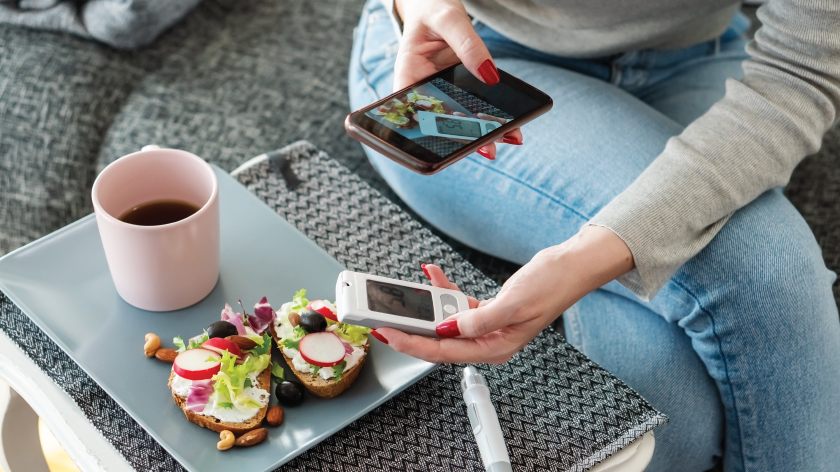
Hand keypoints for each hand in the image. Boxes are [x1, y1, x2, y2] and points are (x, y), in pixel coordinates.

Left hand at [373, 226, 634, 363]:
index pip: (443, 352)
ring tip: (403, 291)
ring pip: (444, 322)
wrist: (570, 267)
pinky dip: (443, 290)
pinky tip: (432, 274)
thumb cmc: (551, 286)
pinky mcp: (487, 312)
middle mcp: (488, 342)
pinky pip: (457, 305)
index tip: (387, 333)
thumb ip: (479, 320)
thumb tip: (448, 329)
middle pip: (438, 341)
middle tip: (381, 318)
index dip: (411, 343)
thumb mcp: (513, 303)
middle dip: (409, 328)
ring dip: (425, 304)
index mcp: (495, 348)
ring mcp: (487, 327)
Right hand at [394, 0, 522, 157]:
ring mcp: (442, 93)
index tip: (454, 140)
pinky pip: (473, 108)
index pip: (414, 111)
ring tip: (508, 138)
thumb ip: (468, 44)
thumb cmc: (432, 8)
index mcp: (407, 76)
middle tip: (489, 149)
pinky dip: (491, 118)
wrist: (435, 4)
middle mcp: (422, 91)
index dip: (431, 130)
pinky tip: (510, 127)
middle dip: (465, 138)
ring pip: (459, 120)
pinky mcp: (458, 91)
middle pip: (441, 122)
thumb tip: (490, 75)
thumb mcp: (449, 18)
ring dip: (482, 133)